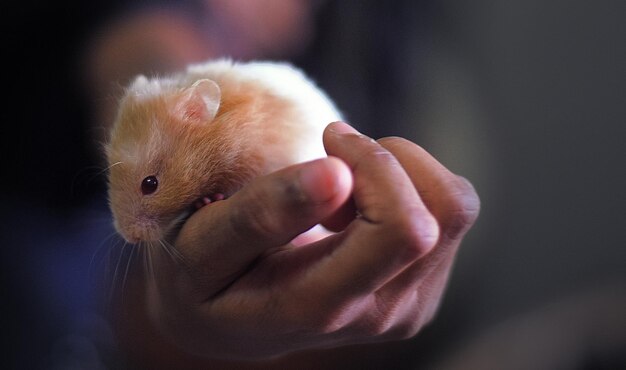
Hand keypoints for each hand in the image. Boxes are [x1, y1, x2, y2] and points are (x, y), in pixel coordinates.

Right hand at [139, 122, 479, 360]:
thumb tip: (337, 173)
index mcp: (323, 307)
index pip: (398, 231)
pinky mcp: (425, 288)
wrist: (231, 321)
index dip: (374, 166)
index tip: (328, 143)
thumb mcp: (206, 245)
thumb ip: (261, 214)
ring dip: (402, 171)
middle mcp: (381, 314)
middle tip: (333, 155)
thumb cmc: (207, 275)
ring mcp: (409, 305)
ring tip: (344, 186)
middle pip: (442, 214)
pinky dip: (411, 185)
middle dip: (388, 160)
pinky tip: (360, 204)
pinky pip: (452, 210)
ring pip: (456, 206)